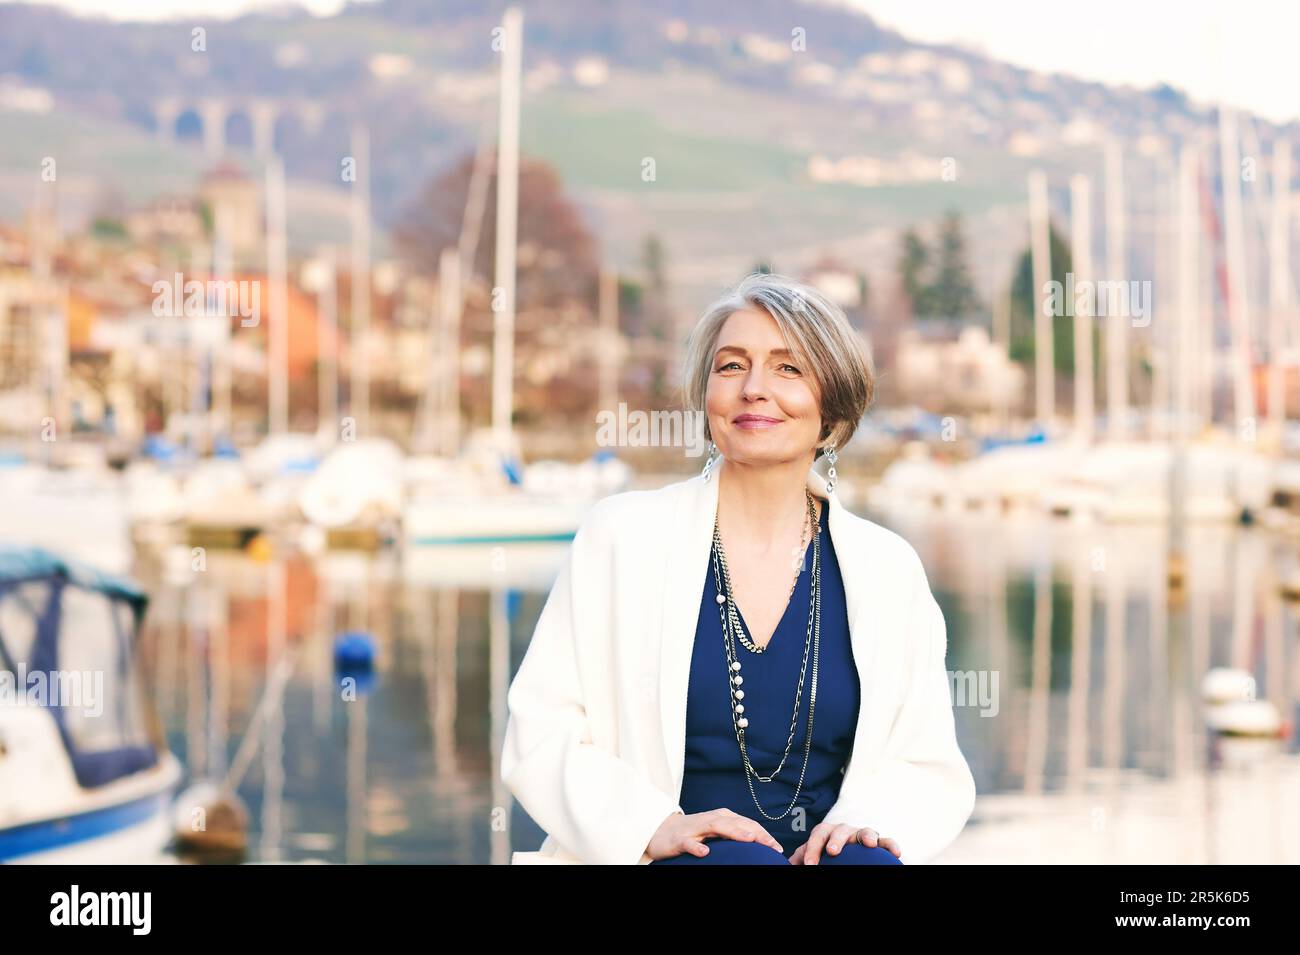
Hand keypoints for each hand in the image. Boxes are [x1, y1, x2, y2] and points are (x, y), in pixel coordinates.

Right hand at [646, 808, 785, 860]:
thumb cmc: (694, 832)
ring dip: (734, 832)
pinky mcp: (679, 839)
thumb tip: (759, 844)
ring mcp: (695, 828)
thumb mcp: (716, 832)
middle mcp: (711, 819)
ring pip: (716, 827)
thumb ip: (734, 836)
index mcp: (722, 817)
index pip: (747, 824)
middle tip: (771, 844)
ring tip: (749, 839)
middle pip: (736, 823)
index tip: (777, 847)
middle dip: (756, 832)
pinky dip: (697, 846)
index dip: (763, 834)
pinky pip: (689, 842)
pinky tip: (705, 852)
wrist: (661, 831)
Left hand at [787, 824, 899, 863]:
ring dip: (866, 836)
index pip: (819, 835)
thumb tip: (787, 863)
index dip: (813, 848)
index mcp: (827, 832)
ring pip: (865, 830)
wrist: (844, 856)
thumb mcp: (814, 857)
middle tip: (832, 851)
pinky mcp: (879, 843)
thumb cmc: (826, 856)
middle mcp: (845, 831)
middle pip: (841, 829)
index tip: (810, 865)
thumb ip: (803, 858)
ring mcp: (862, 835)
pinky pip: (886, 841)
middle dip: (836, 839)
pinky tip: (896, 853)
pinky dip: (891, 844)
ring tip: (867, 844)